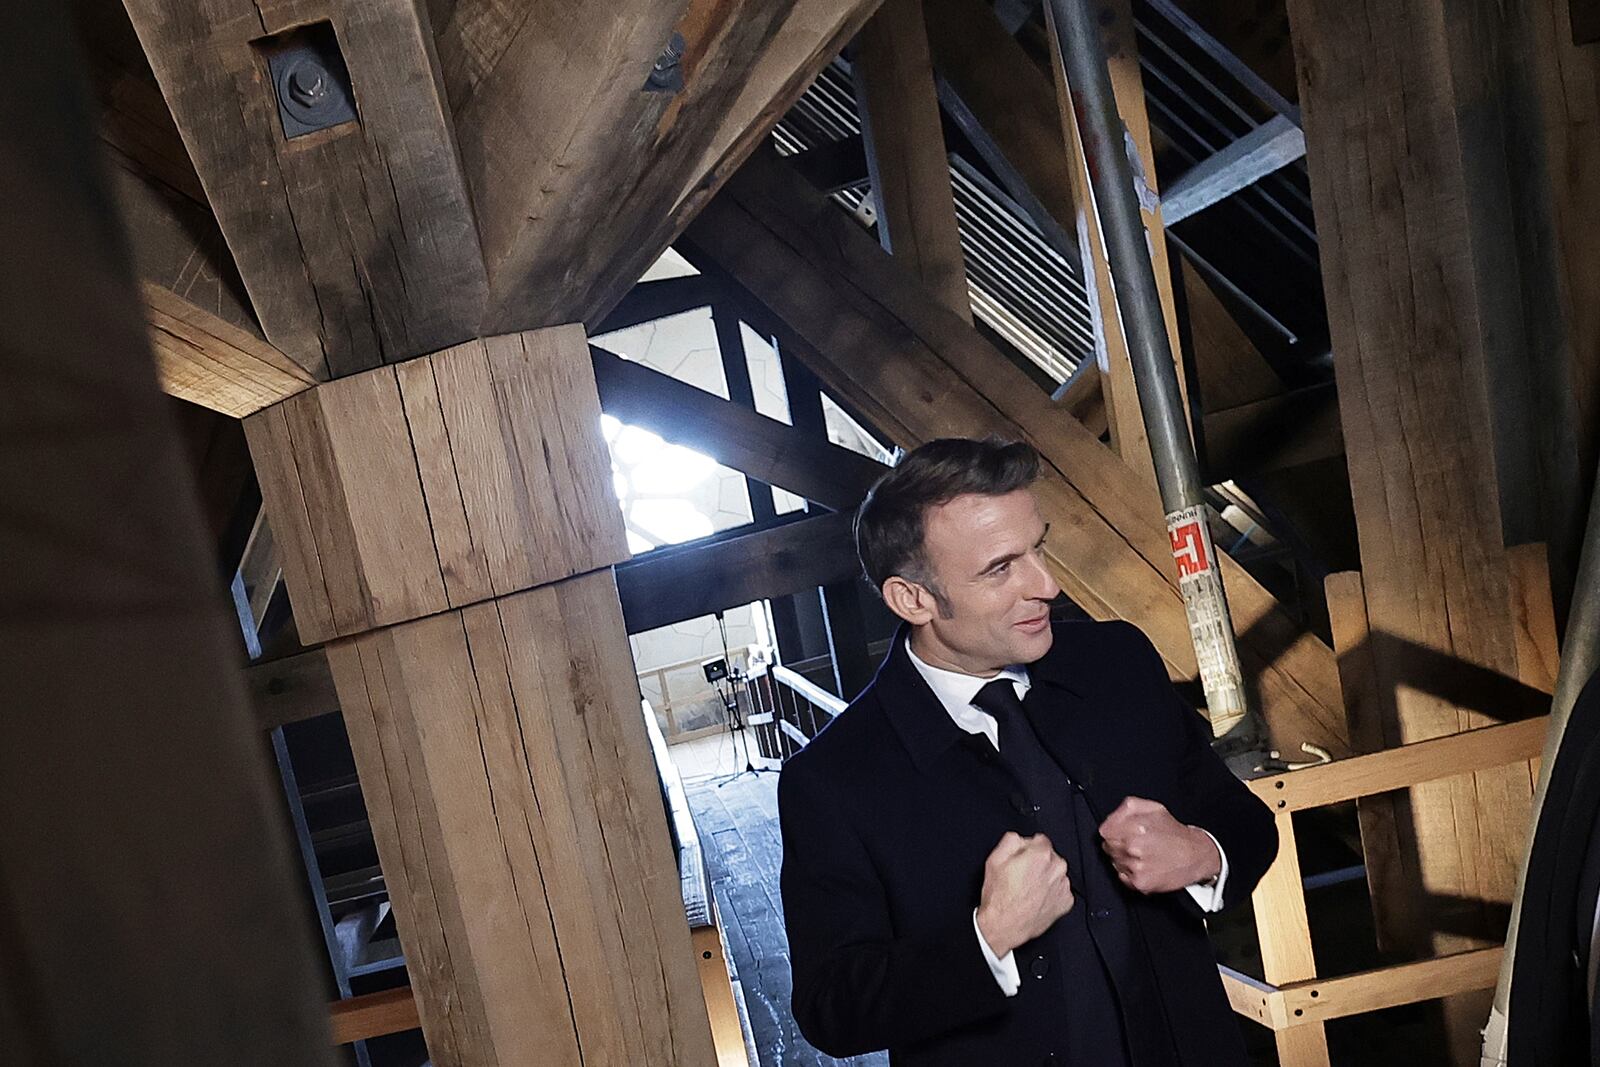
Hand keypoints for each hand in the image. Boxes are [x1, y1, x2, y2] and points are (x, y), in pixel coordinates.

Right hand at [975, 832, 1074, 957]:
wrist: (1004, 926)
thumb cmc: (1000, 897)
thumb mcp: (994, 859)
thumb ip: (1011, 840)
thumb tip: (1021, 838)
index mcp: (1040, 855)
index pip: (1041, 840)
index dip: (1028, 849)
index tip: (1022, 858)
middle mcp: (1056, 868)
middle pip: (1050, 856)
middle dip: (1038, 863)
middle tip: (1023, 875)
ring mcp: (1063, 887)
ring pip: (1056, 873)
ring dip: (1046, 878)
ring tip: (1029, 889)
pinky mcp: (1066, 903)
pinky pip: (1061, 890)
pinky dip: (1052, 893)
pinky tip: (1037, 898)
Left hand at [1098, 796, 1220, 894]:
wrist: (1196, 856)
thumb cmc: (1175, 832)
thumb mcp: (1153, 807)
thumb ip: (1126, 808)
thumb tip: (1111, 818)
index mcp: (1135, 826)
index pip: (1105, 831)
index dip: (1112, 831)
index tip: (1121, 833)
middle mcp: (1133, 847)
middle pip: (1108, 847)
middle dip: (1118, 844)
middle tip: (1135, 844)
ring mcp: (1136, 866)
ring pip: (1114, 862)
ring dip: (1124, 859)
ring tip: (1143, 855)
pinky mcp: (1140, 883)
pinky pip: (1123, 877)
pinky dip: (1130, 873)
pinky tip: (1144, 866)